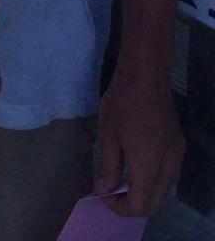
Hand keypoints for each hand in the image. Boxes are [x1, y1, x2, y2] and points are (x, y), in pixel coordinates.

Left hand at [96, 66, 183, 216]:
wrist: (146, 75)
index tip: (103, 195)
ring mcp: (177, 156)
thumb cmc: (122, 102)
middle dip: (132, 204)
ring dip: (145, 192)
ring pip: (164, 190)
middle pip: (155, 203)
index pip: (141, 206)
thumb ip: (108, 166)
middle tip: (111, 191)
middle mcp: (168, 166)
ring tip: (121, 177)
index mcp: (149, 165)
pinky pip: (169, 174)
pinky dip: (153, 178)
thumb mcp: (108, 133)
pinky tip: (136, 163)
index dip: (120, 208)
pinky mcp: (179, 145)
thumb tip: (105, 189)